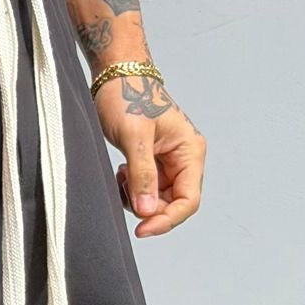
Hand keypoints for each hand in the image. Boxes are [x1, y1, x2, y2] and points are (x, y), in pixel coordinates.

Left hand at [95, 76, 206, 238]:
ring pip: (157, 199)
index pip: (188, 200)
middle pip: (173, 203)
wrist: (115, 75)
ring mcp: (168, 161)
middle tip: (125, 192)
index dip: (166, 219)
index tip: (142, 229)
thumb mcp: (134, 137)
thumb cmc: (128, 95)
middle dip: (149, 207)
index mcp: (190, 151)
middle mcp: (183, 158)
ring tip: (121, 175)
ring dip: (138, 198)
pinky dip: (131, 190)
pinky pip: (146, 189)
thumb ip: (142, 176)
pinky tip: (121, 172)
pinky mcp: (152, 161)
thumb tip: (146, 211)